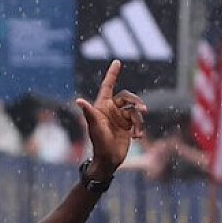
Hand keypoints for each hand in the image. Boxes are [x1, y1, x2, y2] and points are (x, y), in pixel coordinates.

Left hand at [75, 60, 147, 179]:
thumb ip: (89, 112)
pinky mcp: (128, 126)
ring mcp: (120, 117)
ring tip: (136, 133)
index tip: (117, 62)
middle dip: (136, 102)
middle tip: (143, 109)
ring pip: (135, 110)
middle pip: (128, 97)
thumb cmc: (98, 143)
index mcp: (102, 106)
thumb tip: (78, 100)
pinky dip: (140, 128)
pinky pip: (138, 121)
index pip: (108, 86)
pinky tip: (137, 137)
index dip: (112, 74)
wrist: (108, 160)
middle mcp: (111, 110)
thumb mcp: (94, 127)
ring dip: (138, 121)